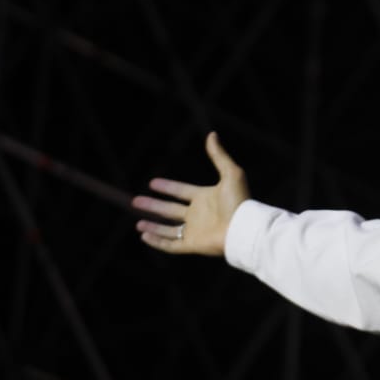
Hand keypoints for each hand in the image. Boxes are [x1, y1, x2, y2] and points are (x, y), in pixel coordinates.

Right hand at [132, 131, 249, 256]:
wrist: (244, 228)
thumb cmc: (239, 202)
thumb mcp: (230, 173)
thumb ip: (219, 155)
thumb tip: (212, 134)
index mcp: (205, 198)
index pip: (181, 191)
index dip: (167, 187)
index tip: (152, 183)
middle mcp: (198, 215)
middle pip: (170, 210)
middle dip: (153, 206)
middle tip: (135, 201)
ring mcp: (195, 230)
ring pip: (169, 229)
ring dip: (153, 226)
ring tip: (138, 223)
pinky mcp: (193, 244)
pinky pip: (171, 245)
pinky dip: (157, 241)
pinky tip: (144, 236)